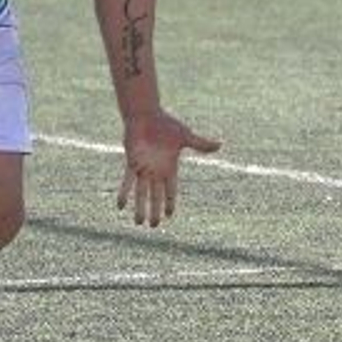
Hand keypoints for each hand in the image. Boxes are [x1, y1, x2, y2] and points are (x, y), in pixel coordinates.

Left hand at [115, 110, 220, 227]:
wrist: (146, 114)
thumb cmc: (165, 124)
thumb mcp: (185, 136)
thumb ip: (200, 144)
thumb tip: (221, 144)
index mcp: (169, 167)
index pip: (170, 190)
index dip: (169, 202)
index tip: (170, 215)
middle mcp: (155, 171)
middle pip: (155, 196)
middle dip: (155, 211)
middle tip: (154, 226)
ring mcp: (143, 168)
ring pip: (141, 193)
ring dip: (140, 208)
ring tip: (138, 223)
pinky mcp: (132, 163)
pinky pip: (127, 181)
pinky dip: (124, 193)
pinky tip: (120, 205)